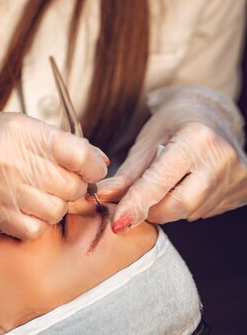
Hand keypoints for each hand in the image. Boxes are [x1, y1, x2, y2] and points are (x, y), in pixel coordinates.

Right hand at [0, 95, 107, 239]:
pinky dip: (37, 223)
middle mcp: (14, 160)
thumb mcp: (10, 123)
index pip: (79, 154)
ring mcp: (1, 190)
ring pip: (55, 210)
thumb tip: (94, 160)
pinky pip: (33, 229)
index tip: (93, 167)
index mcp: (22, 131)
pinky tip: (26, 209)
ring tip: (42, 193)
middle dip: (76, 186)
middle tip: (65, 181)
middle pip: (71, 186)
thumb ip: (51, 141)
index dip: (94, 164)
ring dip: (57, 205)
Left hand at [96, 86, 246, 231]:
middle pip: (180, 204)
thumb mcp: (148, 140)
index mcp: (196, 137)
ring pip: (192, 211)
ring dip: (171, 206)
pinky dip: (189, 204)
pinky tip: (188, 183)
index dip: (137, 204)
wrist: (213, 112)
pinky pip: (207, 210)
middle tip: (139, 199)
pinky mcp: (245, 189)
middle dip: (153, 209)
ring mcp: (238, 174)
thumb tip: (102, 196)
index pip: (162, 180)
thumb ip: (127, 173)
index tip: (118, 222)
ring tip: (168, 181)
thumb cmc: (174, 122)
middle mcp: (222, 157)